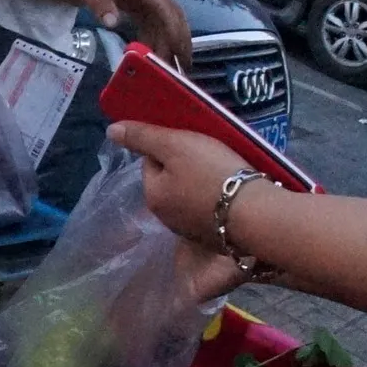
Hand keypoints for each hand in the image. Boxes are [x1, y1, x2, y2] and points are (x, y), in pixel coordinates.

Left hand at [31, 0, 193, 68]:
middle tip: (183, 68)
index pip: (160, 2)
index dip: (171, 26)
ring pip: (159, 19)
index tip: (178, 49)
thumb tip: (113, 23)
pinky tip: (151, 55)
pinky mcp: (126, 0)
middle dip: (178, 37)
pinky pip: (145, 20)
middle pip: (168, 12)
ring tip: (169, 69)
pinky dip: (151, 37)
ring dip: (165, 41)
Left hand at [120, 124, 255, 302]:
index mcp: (152, 196)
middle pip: (171, 180)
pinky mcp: (215, 236)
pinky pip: (210, 210)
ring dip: (203, 182)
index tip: (192, 143)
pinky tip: (234, 192)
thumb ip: (143, 137)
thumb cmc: (212, 173)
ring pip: (190, 195)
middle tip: (212, 155)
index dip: (170, 147)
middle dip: (186, 166)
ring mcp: (191, 230)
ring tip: (226, 171)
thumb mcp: (175, 145)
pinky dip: (218, 199)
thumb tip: (111, 130)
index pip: (151, 162)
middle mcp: (166, 218)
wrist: (255, 213)